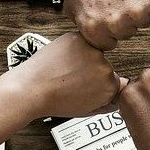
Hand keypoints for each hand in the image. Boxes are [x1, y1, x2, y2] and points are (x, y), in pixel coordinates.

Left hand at [2, 32, 126, 117]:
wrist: (31, 89)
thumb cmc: (54, 101)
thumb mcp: (85, 110)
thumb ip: (107, 103)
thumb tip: (118, 94)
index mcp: (109, 87)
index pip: (115, 81)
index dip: (98, 85)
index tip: (88, 86)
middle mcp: (105, 68)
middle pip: (104, 66)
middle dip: (91, 71)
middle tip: (73, 79)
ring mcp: (92, 52)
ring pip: (93, 53)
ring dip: (83, 58)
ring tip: (66, 70)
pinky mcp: (79, 39)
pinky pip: (82, 41)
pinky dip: (73, 48)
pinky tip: (63, 60)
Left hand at [66, 0, 149, 50]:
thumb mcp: (72, 2)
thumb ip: (82, 25)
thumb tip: (91, 38)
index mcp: (94, 27)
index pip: (107, 44)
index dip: (109, 29)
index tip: (110, 15)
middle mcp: (116, 23)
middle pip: (127, 33)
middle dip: (124, 18)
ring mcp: (138, 12)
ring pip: (144, 22)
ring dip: (140, 8)